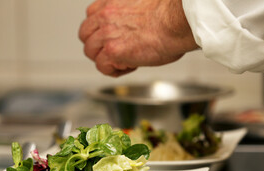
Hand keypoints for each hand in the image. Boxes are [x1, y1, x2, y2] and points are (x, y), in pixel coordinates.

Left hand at [79, 0, 197, 76]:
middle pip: (85, 35)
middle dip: (97, 46)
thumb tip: (136, 27)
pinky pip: (102, 67)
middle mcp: (106, 15)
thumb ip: (131, 14)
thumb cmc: (170, 15)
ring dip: (105, 59)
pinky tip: (129, 67)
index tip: (111, 38)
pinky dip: (114, 71)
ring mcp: (107, 33)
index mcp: (112, 2)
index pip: (91, 16)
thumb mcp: (144, 5)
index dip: (99, 30)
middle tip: (113, 53)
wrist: (178, 22)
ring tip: (124, 61)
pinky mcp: (113, 51)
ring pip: (91, 52)